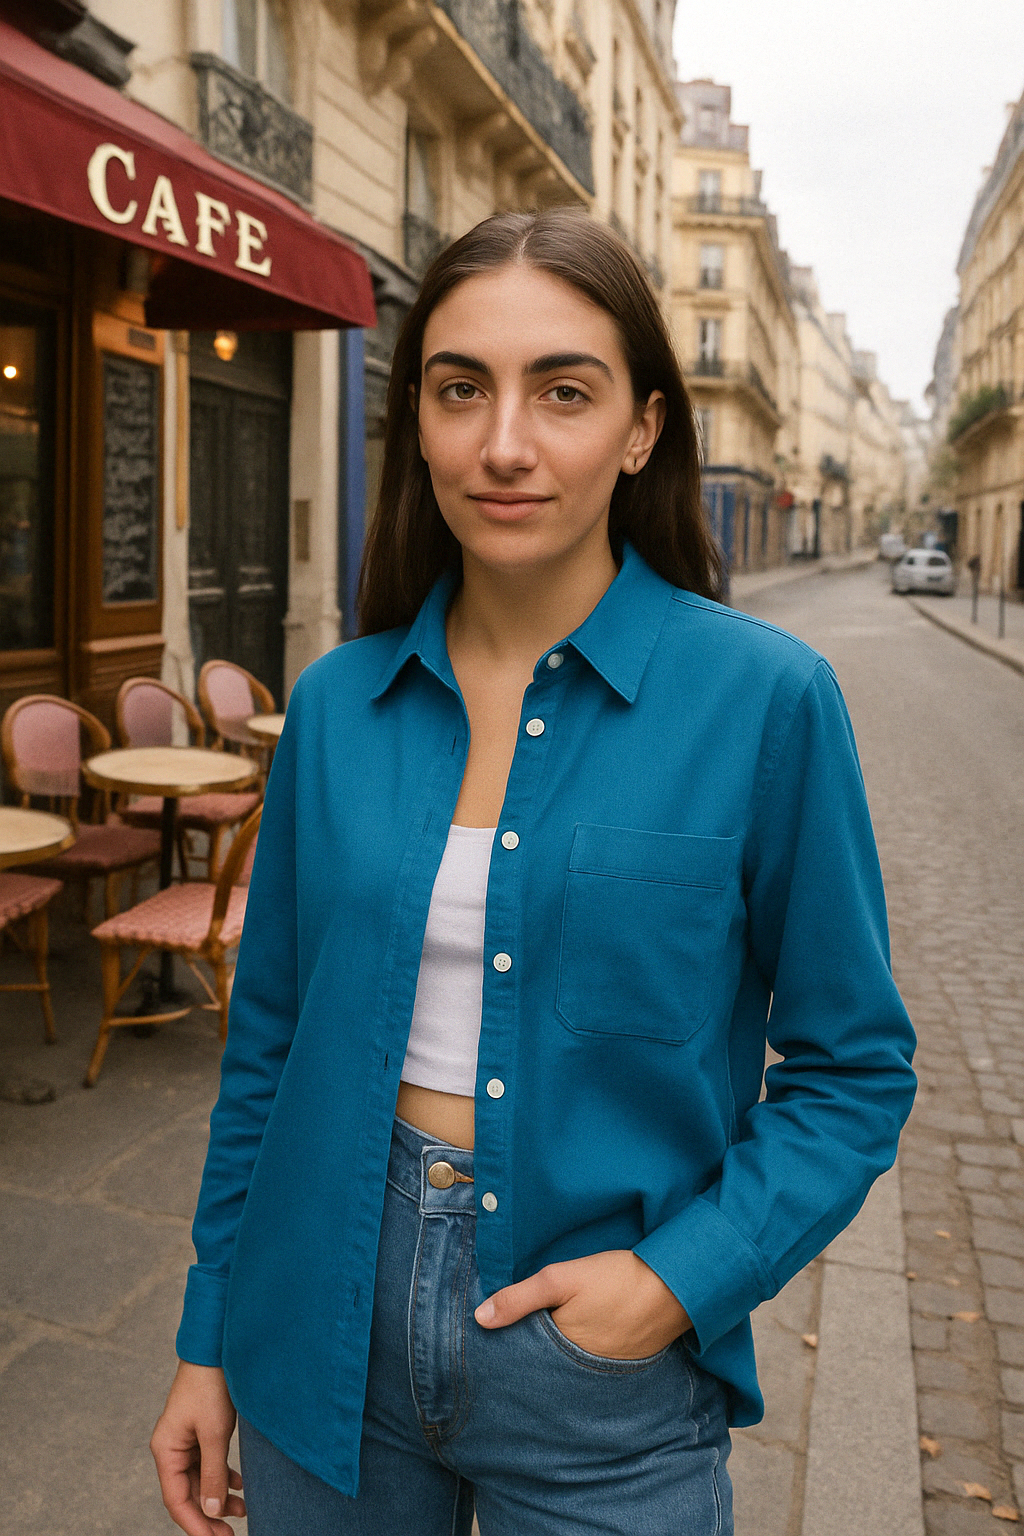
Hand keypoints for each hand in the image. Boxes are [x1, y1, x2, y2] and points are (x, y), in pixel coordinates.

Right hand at [150, 1361, 245, 1534]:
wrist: (215, 1349)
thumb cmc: (210, 1386)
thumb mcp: (214, 1433)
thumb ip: (213, 1474)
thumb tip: (211, 1511)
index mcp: (166, 1450)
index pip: (176, 1500)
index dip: (195, 1525)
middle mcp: (172, 1449)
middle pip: (188, 1494)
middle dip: (209, 1516)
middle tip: (230, 1534)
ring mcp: (186, 1441)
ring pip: (200, 1480)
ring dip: (219, 1497)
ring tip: (242, 1511)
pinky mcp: (201, 1432)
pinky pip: (209, 1464)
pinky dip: (223, 1477)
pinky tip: (240, 1486)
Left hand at [474, 1249, 691, 1358]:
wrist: (676, 1286)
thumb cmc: (617, 1279)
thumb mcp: (562, 1279)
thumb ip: (520, 1298)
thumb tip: (479, 1319)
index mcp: (561, 1352)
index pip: (524, 1355)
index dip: (511, 1341)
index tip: (497, 1331)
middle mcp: (580, 1372)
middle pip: (545, 1362)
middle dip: (533, 1349)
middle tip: (519, 1330)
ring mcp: (604, 1370)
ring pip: (568, 1363)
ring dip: (559, 1350)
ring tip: (549, 1331)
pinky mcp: (624, 1362)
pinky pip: (592, 1362)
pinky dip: (582, 1351)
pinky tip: (580, 1334)